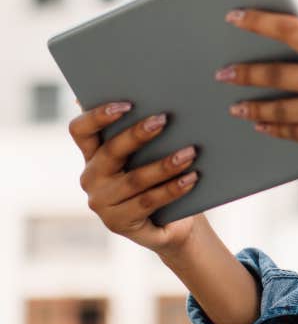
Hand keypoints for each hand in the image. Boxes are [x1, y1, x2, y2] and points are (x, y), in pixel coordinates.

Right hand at [68, 100, 200, 254]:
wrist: (171, 220)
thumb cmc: (160, 174)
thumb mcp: (151, 151)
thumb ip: (147, 128)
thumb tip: (162, 101)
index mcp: (93, 153)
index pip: (81, 130)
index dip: (97, 115)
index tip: (126, 104)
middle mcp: (92, 176)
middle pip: (111, 152)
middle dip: (138, 134)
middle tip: (164, 119)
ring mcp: (102, 202)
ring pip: (134, 179)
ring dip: (164, 165)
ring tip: (190, 153)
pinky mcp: (118, 222)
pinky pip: (148, 202)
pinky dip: (172, 189)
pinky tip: (191, 178)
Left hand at [216, 0, 297, 171]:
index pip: (291, 30)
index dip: (258, 21)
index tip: (235, 16)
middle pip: (275, 74)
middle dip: (244, 73)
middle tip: (222, 73)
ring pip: (278, 109)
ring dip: (252, 106)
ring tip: (235, 105)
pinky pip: (292, 133)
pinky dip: (272, 129)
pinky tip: (261, 124)